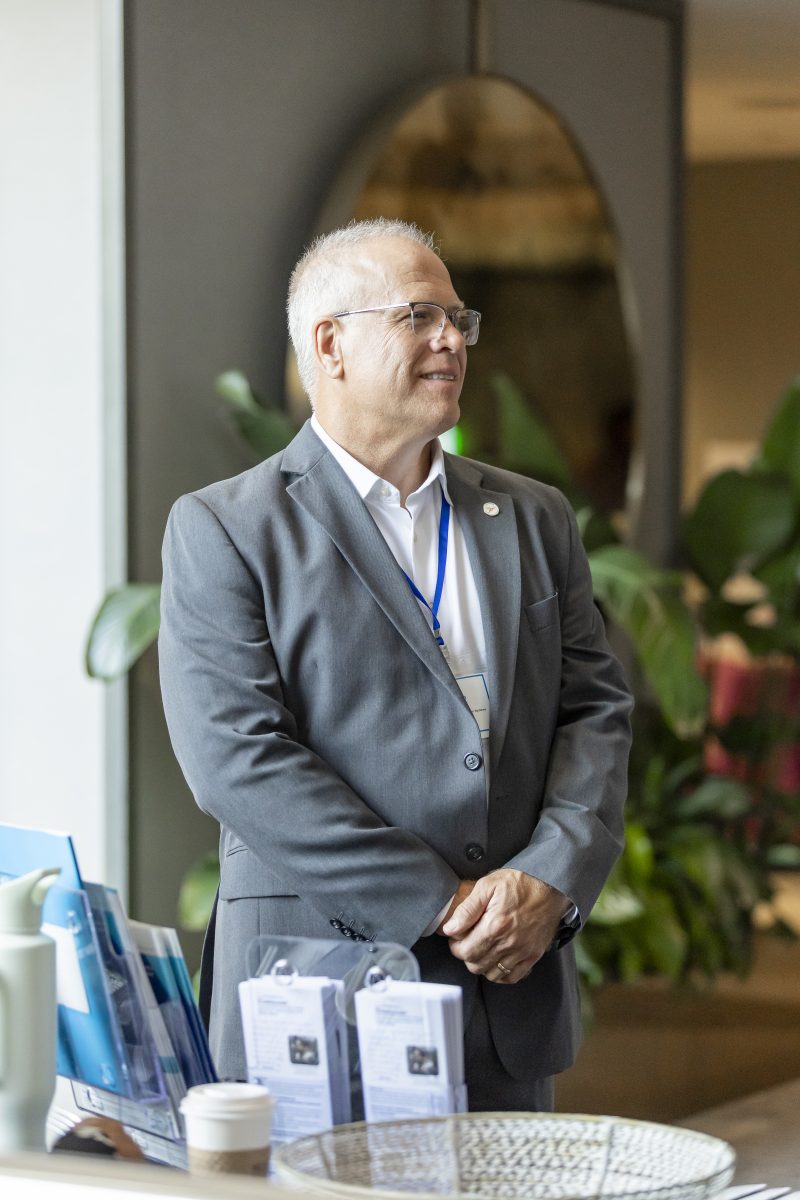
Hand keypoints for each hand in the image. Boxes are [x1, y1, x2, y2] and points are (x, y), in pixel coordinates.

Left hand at [442, 869, 569, 983]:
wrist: (551, 888)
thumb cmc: (520, 884)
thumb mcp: (488, 885)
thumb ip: (467, 908)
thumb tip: (450, 929)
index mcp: (495, 925)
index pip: (465, 951)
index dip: (455, 945)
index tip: (457, 936)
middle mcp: (508, 943)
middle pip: (476, 964)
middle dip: (466, 954)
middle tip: (468, 941)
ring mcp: (522, 952)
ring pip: (491, 974)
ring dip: (481, 964)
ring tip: (482, 948)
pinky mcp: (532, 956)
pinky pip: (511, 977)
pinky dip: (500, 973)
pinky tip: (496, 959)